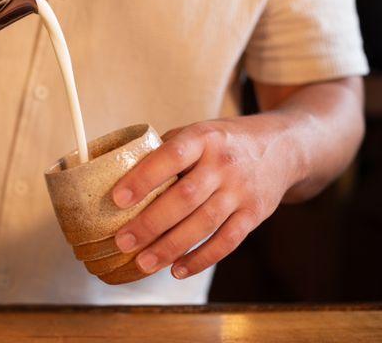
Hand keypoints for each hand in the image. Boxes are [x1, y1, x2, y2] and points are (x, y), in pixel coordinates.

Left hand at [112, 115, 299, 279]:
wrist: (283, 146)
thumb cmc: (224, 142)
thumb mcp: (197, 132)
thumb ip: (165, 152)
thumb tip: (119, 176)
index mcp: (203, 138)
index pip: (171, 156)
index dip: (144, 178)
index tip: (118, 199)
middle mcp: (224, 164)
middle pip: (185, 198)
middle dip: (151, 223)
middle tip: (123, 242)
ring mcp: (242, 190)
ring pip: (204, 224)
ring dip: (171, 247)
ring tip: (143, 263)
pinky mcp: (255, 214)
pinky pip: (227, 242)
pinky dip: (201, 259)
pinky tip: (177, 270)